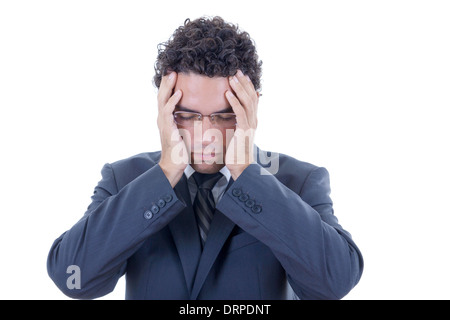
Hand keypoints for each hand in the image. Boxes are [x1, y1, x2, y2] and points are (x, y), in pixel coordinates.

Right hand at [157, 72, 186, 186]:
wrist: (174, 165)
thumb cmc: (182, 151)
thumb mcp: (186, 133)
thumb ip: (189, 123)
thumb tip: (201, 117)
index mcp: (166, 119)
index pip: (166, 98)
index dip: (169, 86)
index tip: (174, 74)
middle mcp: (162, 119)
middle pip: (161, 95)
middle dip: (166, 82)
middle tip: (171, 69)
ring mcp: (163, 123)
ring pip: (162, 100)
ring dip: (167, 87)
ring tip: (172, 75)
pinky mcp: (166, 128)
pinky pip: (167, 111)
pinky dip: (172, 101)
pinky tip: (179, 93)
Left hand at [225, 70, 258, 179]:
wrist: (241, 167)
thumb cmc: (236, 153)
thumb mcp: (237, 135)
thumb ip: (236, 124)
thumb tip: (232, 116)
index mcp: (253, 121)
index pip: (253, 99)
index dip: (248, 86)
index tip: (241, 76)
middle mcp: (254, 121)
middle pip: (251, 96)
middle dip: (244, 83)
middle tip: (237, 71)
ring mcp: (250, 125)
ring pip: (247, 102)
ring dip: (239, 88)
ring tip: (232, 78)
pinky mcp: (244, 130)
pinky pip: (240, 112)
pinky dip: (234, 101)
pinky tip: (228, 93)